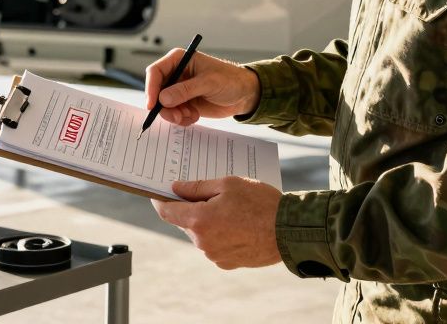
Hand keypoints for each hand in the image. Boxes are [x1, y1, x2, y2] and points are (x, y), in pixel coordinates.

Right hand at [144, 49, 259, 125]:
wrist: (244, 94)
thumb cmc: (230, 80)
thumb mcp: (209, 83)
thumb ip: (185, 90)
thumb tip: (163, 98)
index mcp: (179, 60)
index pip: (156, 72)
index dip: (151, 88)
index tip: (153, 104)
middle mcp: (176, 74)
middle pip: (156, 91)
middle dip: (164, 107)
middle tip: (177, 116)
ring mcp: (179, 90)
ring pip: (163, 106)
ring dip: (175, 114)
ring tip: (190, 115)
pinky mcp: (184, 103)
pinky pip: (173, 114)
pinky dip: (182, 118)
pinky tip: (194, 116)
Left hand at [152, 177, 281, 269]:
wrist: (288, 230)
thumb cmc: (260, 203)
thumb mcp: (228, 184)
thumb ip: (197, 187)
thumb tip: (176, 188)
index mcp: (199, 220)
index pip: (167, 212)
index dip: (160, 200)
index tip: (158, 193)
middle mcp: (203, 242)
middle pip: (186, 222)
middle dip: (192, 208)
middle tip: (208, 193)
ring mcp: (215, 255)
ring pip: (201, 234)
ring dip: (208, 221)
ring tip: (231, 208)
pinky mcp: (227, 263)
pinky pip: (215, 245)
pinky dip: (220, 233)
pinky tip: (238, 223)